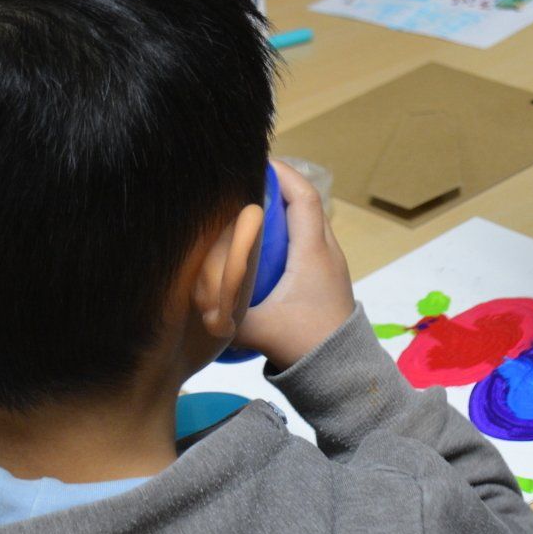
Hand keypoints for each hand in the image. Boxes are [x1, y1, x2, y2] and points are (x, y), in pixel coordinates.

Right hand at [230, 160, 354, 369]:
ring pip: (307, 223)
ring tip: (249, 207)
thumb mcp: (256, 328)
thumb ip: (223, 310)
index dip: (282, 173)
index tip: (257, 160)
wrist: (341, 373)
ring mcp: (330, 265)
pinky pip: (307, 242)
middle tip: (244, 181)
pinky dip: (287, 233)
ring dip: (283, 211)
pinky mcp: (326, 280)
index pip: (303, 197)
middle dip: (277, 186)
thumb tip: (191, 296)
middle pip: (305, 204)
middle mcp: (326, 251)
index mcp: (312, 253)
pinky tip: (262, 244)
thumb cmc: (305, 344)